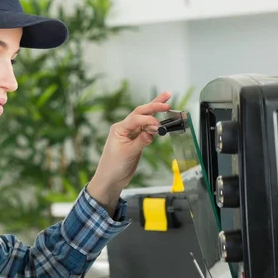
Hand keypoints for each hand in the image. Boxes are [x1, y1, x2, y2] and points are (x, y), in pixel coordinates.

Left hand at [87, 92, 170, 212]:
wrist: (110, 179)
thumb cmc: (113, 167)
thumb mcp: (128, 154)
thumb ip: (141, 141)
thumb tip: (152, 132)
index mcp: (118, 129)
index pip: (136, 119)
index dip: (148, 120)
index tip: (158, 125)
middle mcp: (123, 129)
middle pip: (140, 113)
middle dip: (153, 105)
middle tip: (167, 98)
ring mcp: (129, 134)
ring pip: (144, 119)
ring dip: (155, 111)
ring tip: (166, 102)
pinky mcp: (135, 141)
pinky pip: (146, 129)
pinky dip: (154, 125)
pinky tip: (161, 121)